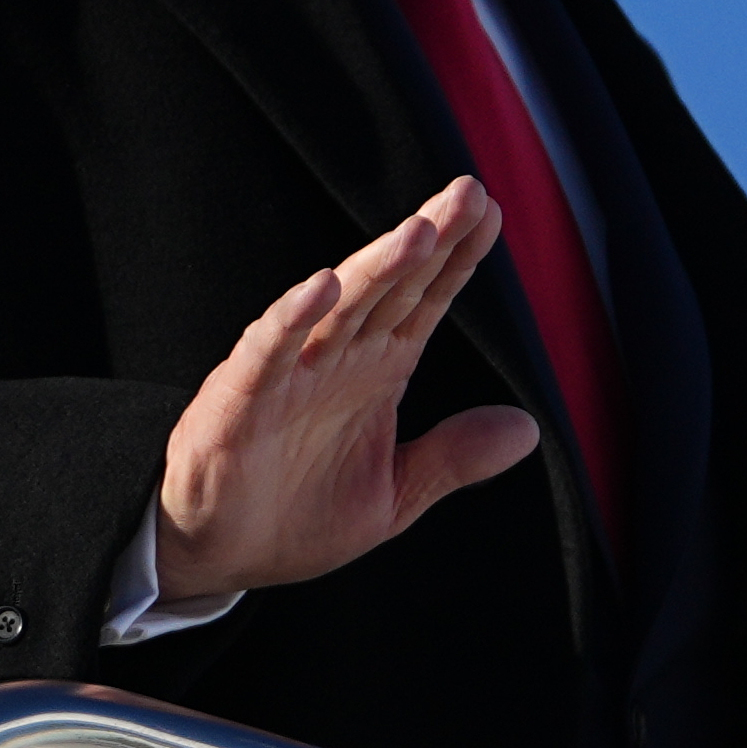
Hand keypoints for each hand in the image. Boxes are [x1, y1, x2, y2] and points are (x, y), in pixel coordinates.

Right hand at [154, 176, 541, 603]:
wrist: (218, 555)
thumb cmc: (298, 516)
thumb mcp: (395, 495)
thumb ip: (452, 458)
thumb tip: (527, 429)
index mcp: (376, 371)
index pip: (425, 302)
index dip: (458, 260)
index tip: (494, 214)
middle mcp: (337, 359)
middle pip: (390, 287)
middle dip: (429, 239)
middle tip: (470, 192)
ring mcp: (289, 374)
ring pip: (338, 308)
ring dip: (375, 267)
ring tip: (418, 231)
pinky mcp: (240, 399)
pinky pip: (267, 351)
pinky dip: (292, 319)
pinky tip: (321, 287)